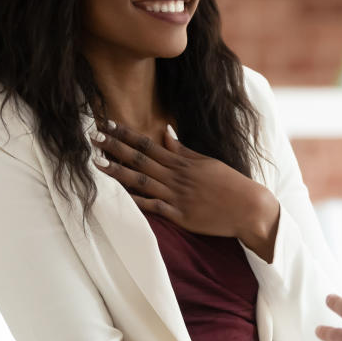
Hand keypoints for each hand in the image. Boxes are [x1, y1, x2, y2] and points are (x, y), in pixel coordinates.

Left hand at [91, 121, 279, 259]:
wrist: (249, 208)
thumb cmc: (229, 183)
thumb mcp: (206, 161)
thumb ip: (182, 149)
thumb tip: (164, 131)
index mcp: (182, 162)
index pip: (147, 144)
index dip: (125, 134)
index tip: (107, 124)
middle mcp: (176, 177)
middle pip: (139, 159)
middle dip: (115, 147)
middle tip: (93, 137)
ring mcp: (177, 196)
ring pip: (142, 182)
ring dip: (118, 172)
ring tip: (97, 164)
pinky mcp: (180, 216)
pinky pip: (153, 208)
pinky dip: (136, 202)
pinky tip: (119, 196)